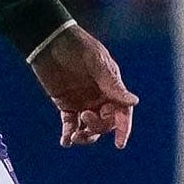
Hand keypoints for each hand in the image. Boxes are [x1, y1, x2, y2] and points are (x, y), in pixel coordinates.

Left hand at [31, 24, 137, 148]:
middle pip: (105, 123)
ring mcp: (83, 102)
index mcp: (111, 87)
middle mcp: (100, 97)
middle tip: (85, 116)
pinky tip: (65, 142)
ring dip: (85, 136)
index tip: (119, 143)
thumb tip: (133, 102)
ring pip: (89, 128)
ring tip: (74, 136)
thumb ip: (112, 85)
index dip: (123, 128)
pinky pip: (70, 124)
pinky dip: (68, 134)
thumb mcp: (96, 63)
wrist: (49, 41)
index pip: (122, 112)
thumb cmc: (76, 46)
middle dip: (98, 127)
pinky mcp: (65, 104)